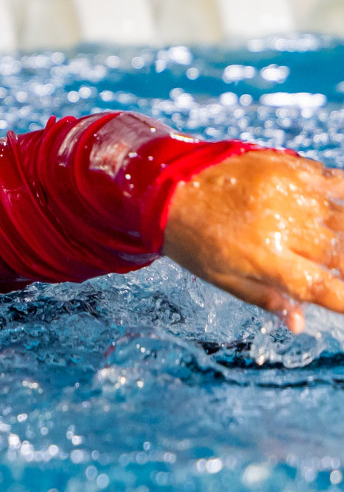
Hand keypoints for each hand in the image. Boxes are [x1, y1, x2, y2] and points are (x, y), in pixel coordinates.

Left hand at [163, 149, 343, 331]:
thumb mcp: (220, 277)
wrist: (165, 184)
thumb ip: (264, 298)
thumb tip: (299, 323)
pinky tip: (343, 211)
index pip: (319, 286)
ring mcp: (288, 193)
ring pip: (343, 218)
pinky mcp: (289, 168)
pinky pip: (336, 180)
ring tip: (343, 246)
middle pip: (340, 253)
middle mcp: (280, 226)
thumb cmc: (191, 237)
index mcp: (262, 258)